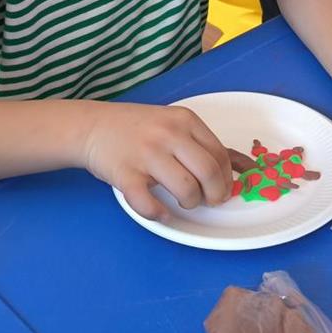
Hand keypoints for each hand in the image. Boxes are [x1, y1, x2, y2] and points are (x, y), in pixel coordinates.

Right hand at [83, 102, 232, 220]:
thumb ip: (200, 142)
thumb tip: (238, 169)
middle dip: (214, 195)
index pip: (219, 154)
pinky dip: (159, 213)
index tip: (220, 188)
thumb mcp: (172, 122)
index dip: (225, 178)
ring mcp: (146, 153)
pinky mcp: (126, 174)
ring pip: (186, 188)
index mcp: (184, 120)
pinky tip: (160, 210)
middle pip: (208, 172)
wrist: (93, 126)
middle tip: (207, 200)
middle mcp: (168, 134)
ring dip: (190, 202)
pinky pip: (149, 203)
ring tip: (182, 200)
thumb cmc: (138, 128)